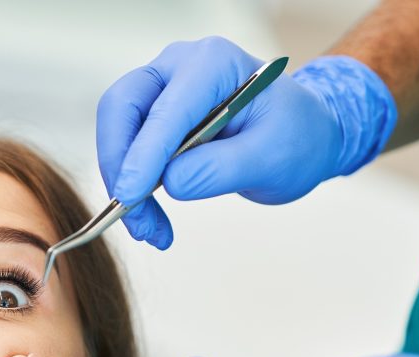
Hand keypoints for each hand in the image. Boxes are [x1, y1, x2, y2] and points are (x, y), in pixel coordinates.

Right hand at [96, 37, 396, 248]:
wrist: (301, 136)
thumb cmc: (296, 138)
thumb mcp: (272, 158)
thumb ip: (221, 168)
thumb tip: (170, 183)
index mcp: (213, 64)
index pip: (165, 110)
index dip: (143, 155)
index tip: (130, 196)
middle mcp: (178, 67)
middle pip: (122, 109)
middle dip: (121, 167)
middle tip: (132, 215)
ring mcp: (161, 90)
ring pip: (117, 132)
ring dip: (123, 185)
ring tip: (149, 230)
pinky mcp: (152, 118)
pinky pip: (126, 151)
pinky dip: (132, 189)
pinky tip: (152, 221)